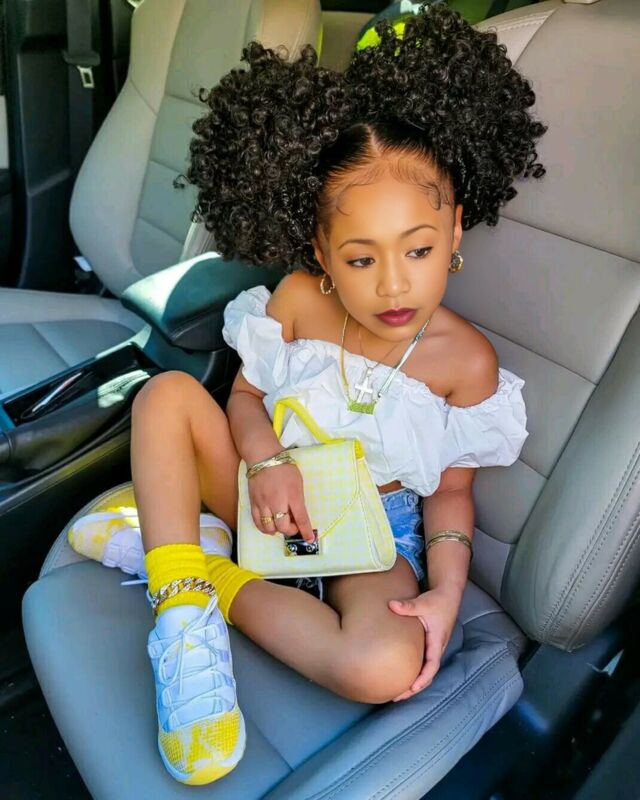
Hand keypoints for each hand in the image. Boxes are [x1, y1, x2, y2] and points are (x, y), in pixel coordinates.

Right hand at [248, 461, 314, 541]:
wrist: (263, 458)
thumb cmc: (284, 467)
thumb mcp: (298, 481)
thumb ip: (298, 499)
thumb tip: (297, 515)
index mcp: (293, 495)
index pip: (301, 518)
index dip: (305, 531)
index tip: (310, 539)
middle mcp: (278, 502)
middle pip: (283, 527)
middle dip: (291, 530)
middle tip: (293, 525)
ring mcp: (264, 504)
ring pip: (269, 528)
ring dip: (277, 530)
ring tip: (281, 525)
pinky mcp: (253, 503)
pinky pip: (257, 522)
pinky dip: (264, 528)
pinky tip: (269, 526)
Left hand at [388, 584, 460, 700]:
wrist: (448, 595)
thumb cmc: (438, 600)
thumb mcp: (423, 602)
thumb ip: (408, 605)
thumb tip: (391, 605)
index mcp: (437, 641)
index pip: (432, 665)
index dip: (423, 678)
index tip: (412, 688)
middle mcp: (437, 647)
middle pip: (428, 674)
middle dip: (414, 688)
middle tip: (397, 697)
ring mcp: (433, 647)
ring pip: (425, 670)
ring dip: (413, 682)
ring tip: (397, 692)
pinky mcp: (429, 644)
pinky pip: (422, 662)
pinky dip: (414, 672)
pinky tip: (401, 674)